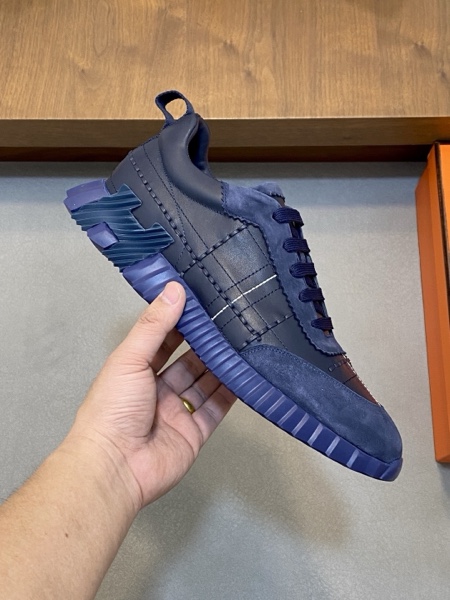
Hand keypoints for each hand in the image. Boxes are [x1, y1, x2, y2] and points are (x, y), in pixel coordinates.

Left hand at [69, 281, 235, 509]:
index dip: (181, 325)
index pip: (163, 342)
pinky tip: (242, 377)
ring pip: (204, 384)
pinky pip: (215, 409)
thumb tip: (172, 291)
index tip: (201, 306)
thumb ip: (155, 326)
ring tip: (240, 346)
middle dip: (206, 346)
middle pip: (188, 363)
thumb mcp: (130, 358)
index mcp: (136, 372)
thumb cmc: (110, 412)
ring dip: (220, 367)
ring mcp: (175, 413)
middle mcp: (156, 391)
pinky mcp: (193, 433)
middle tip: (228, 326)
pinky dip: (230, 394)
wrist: (115, 466)